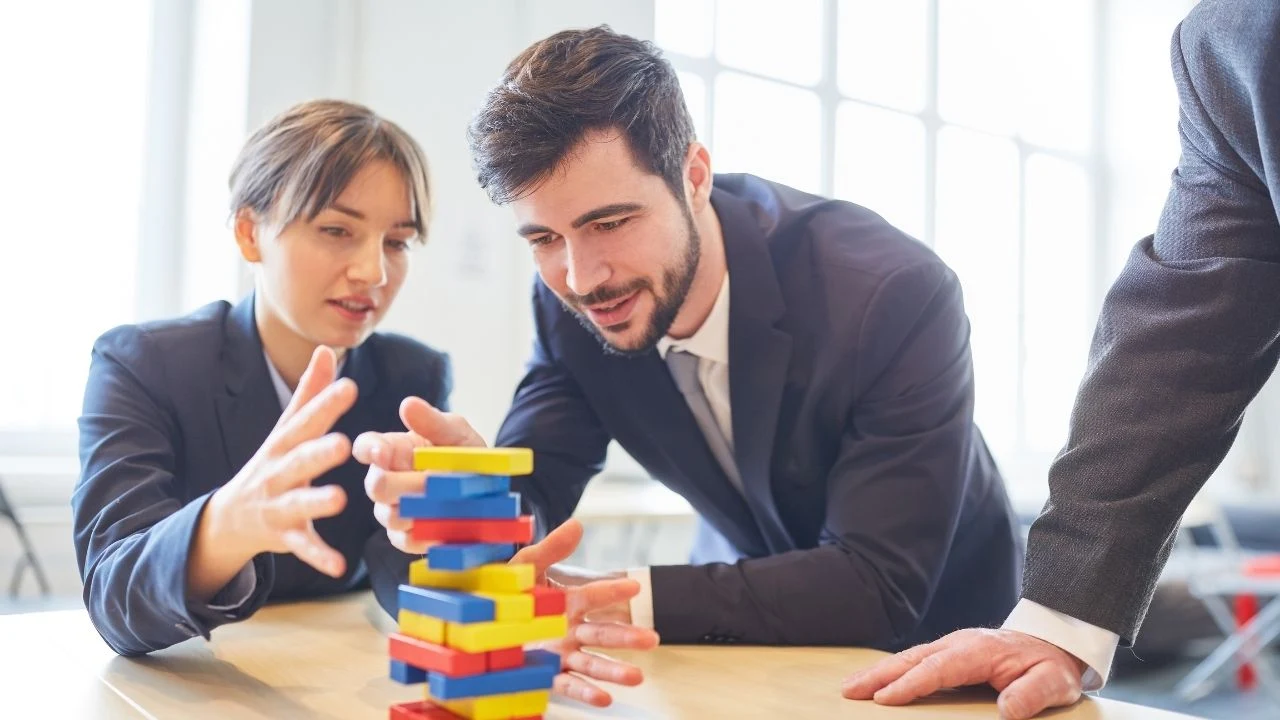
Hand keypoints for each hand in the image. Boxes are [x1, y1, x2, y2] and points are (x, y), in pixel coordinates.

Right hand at [192, 346, 356, 597]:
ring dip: (316, 501)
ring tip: (339, 499)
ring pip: (297, 503)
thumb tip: (327, 349)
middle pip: (298, 460)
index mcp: (284, 443)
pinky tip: (340, 566)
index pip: (305, 420)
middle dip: (318, 452)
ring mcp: (277, 505)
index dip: (325, 404)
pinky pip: (303, 548)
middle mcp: (277, 472)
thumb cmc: (272, 464)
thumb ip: (310, 391)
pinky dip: (319, 557)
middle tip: (344, 443)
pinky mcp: (283, 536)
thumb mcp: (287, 429)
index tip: (350, 386)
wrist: (229, 518)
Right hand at [353, 396, 484, 553]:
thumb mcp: (458, 434)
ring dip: (421, 509)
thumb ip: (433, 422)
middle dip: (405, 484)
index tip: (382, 453)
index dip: (369, 450)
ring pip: (389, 515)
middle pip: (375, 486)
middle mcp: (385, 480)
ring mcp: (391, 510)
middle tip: (434, 481)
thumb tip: (408, 404)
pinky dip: (427, 534)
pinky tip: (445, 526)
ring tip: (447, 502)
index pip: (366, 447)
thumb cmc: (467, 457)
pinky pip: (405, 540)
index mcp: (393, 450)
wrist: (491, 495)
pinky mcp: (404, 537)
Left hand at [513, 519, 659, 706]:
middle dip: (627, 637)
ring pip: (592, 663)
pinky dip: (586, 693)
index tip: (634, 585)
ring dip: (614, 671)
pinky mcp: (547, 675)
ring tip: (637, 677)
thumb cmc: (503, 593)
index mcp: (567, 603)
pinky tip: (604, 698)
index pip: (595, 596)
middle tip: (651, 639)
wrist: (477, 624)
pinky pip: (568, 685)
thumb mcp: (524, 568)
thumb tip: (577, 524)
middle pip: (602, 634)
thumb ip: (551, 549)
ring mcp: (560, 654)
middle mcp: (569, 630)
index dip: (613, 590)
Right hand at [841, 628, 1087, 718]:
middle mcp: (958, 643)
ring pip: (908, 658)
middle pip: (912, 659)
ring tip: (851, 686)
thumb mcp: (1053, 683)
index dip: (910, 685)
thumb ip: (1031, 695)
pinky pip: (915, 660)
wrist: (1053, 641)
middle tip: (849, 691)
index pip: (937, 669)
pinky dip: (892, 670)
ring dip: (878, 672)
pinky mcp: (949, 652)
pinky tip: (876, 681)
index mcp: (979, 651)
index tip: (884, 698)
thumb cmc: (1051, 665)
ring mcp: (952, 645)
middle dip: (879, 676)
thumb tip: (1007, 710)